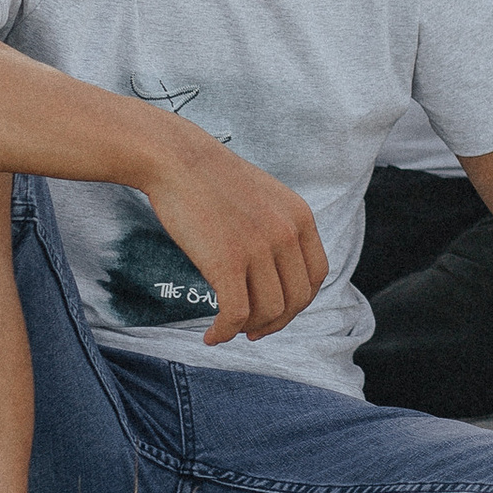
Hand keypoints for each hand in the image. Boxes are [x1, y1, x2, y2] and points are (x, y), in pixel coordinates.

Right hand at [143, 131, 329, 343]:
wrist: (176, 158)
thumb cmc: (212, 179)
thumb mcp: (265, 197)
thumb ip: (279, 229)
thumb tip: (277, 273)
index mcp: (300, 217)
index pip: (316, 276)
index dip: (298, 302)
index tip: (277, 312)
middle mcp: (286, 233)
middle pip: (296, 300)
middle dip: (276, 322)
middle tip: (253, 330)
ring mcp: (259, 248)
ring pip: (268, 311)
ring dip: (249, 329)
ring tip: (229, 329)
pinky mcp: (227, 261)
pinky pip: (235, 313)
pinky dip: (225, 331)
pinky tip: (211, 334)